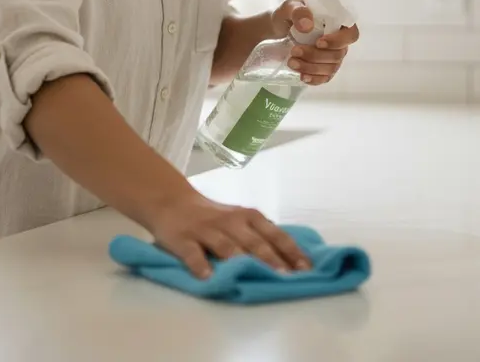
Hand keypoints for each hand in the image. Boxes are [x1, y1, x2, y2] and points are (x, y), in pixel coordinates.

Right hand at [146, 193, 311, 278]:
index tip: (306, 269)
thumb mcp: (240, 220)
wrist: (172, 203)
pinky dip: (200, 265)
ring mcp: (206, 230)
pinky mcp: (183, 239)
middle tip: (285, 277)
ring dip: (240, 261)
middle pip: (254, 242)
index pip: (275, 235)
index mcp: (249, 217)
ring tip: (253, 276)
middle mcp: (230, 222)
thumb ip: (261, 236)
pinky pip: (192, 253)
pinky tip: (208, 277)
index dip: (291, 251)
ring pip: (226, 246)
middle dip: (271, 259)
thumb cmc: (215, 218)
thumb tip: (292, 260)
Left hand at [271, 0, 360, 85]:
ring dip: (311, 68)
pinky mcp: (323, 68)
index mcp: (336, 22)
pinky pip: (325, 78)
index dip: (339, 41)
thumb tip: (307, 26)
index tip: (319, 42)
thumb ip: (298, 11)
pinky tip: (302, 76)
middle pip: (338, 54)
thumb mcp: (289, 7)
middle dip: (315, 56)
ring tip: (291, 62)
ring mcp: (331, 55)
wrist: (277, 28)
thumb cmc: (288, 14)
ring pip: (331, 68)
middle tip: (294, 51)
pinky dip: (315, 79)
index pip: (351, 34)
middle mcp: (338, 40)